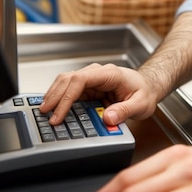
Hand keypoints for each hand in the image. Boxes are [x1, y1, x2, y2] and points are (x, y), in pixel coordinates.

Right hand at [40, 63, 157, 126]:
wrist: (148, 86)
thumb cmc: (145, 92)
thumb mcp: (141, 104)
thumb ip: (125, 110)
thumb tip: (108, 118)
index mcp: (109, 74)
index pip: (81, 80)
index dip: (66, 97)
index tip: (58, 114)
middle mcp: (98, 73)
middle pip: (69, 78)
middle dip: (54, 95)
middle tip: (44, 114)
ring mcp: (92, 79)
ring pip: (66, 81)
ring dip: (54, 95)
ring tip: (44, 111)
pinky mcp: (89, 87)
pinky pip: (70, 89)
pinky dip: (59, 97)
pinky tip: (53, 107)